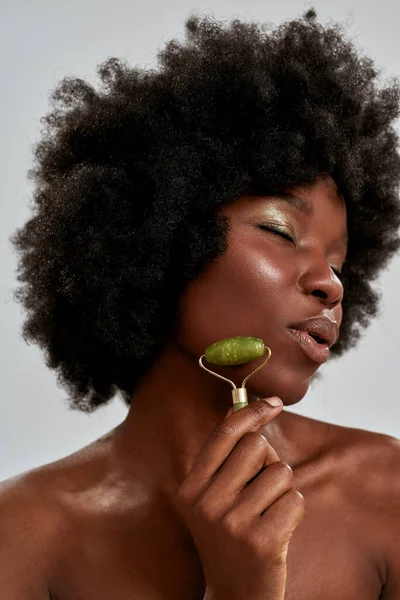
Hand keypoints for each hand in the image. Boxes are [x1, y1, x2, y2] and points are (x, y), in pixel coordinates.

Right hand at [176, 398, 304, 599]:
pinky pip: (296, 499)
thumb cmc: (230, 538)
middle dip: (269, 461)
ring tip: (268, 514)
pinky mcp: (261, 540)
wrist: (235, 596)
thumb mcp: (214, 498)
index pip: (223, 434)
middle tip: (262, 489)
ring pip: (281, 473)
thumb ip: (225, 457)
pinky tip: (279, 531)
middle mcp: (206, 502)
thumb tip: (244, 408)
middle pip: (257, 446)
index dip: (250, 412)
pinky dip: (295, 511)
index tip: (274, 402)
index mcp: (191, 487)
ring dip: (284, 490)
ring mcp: (232, 523)